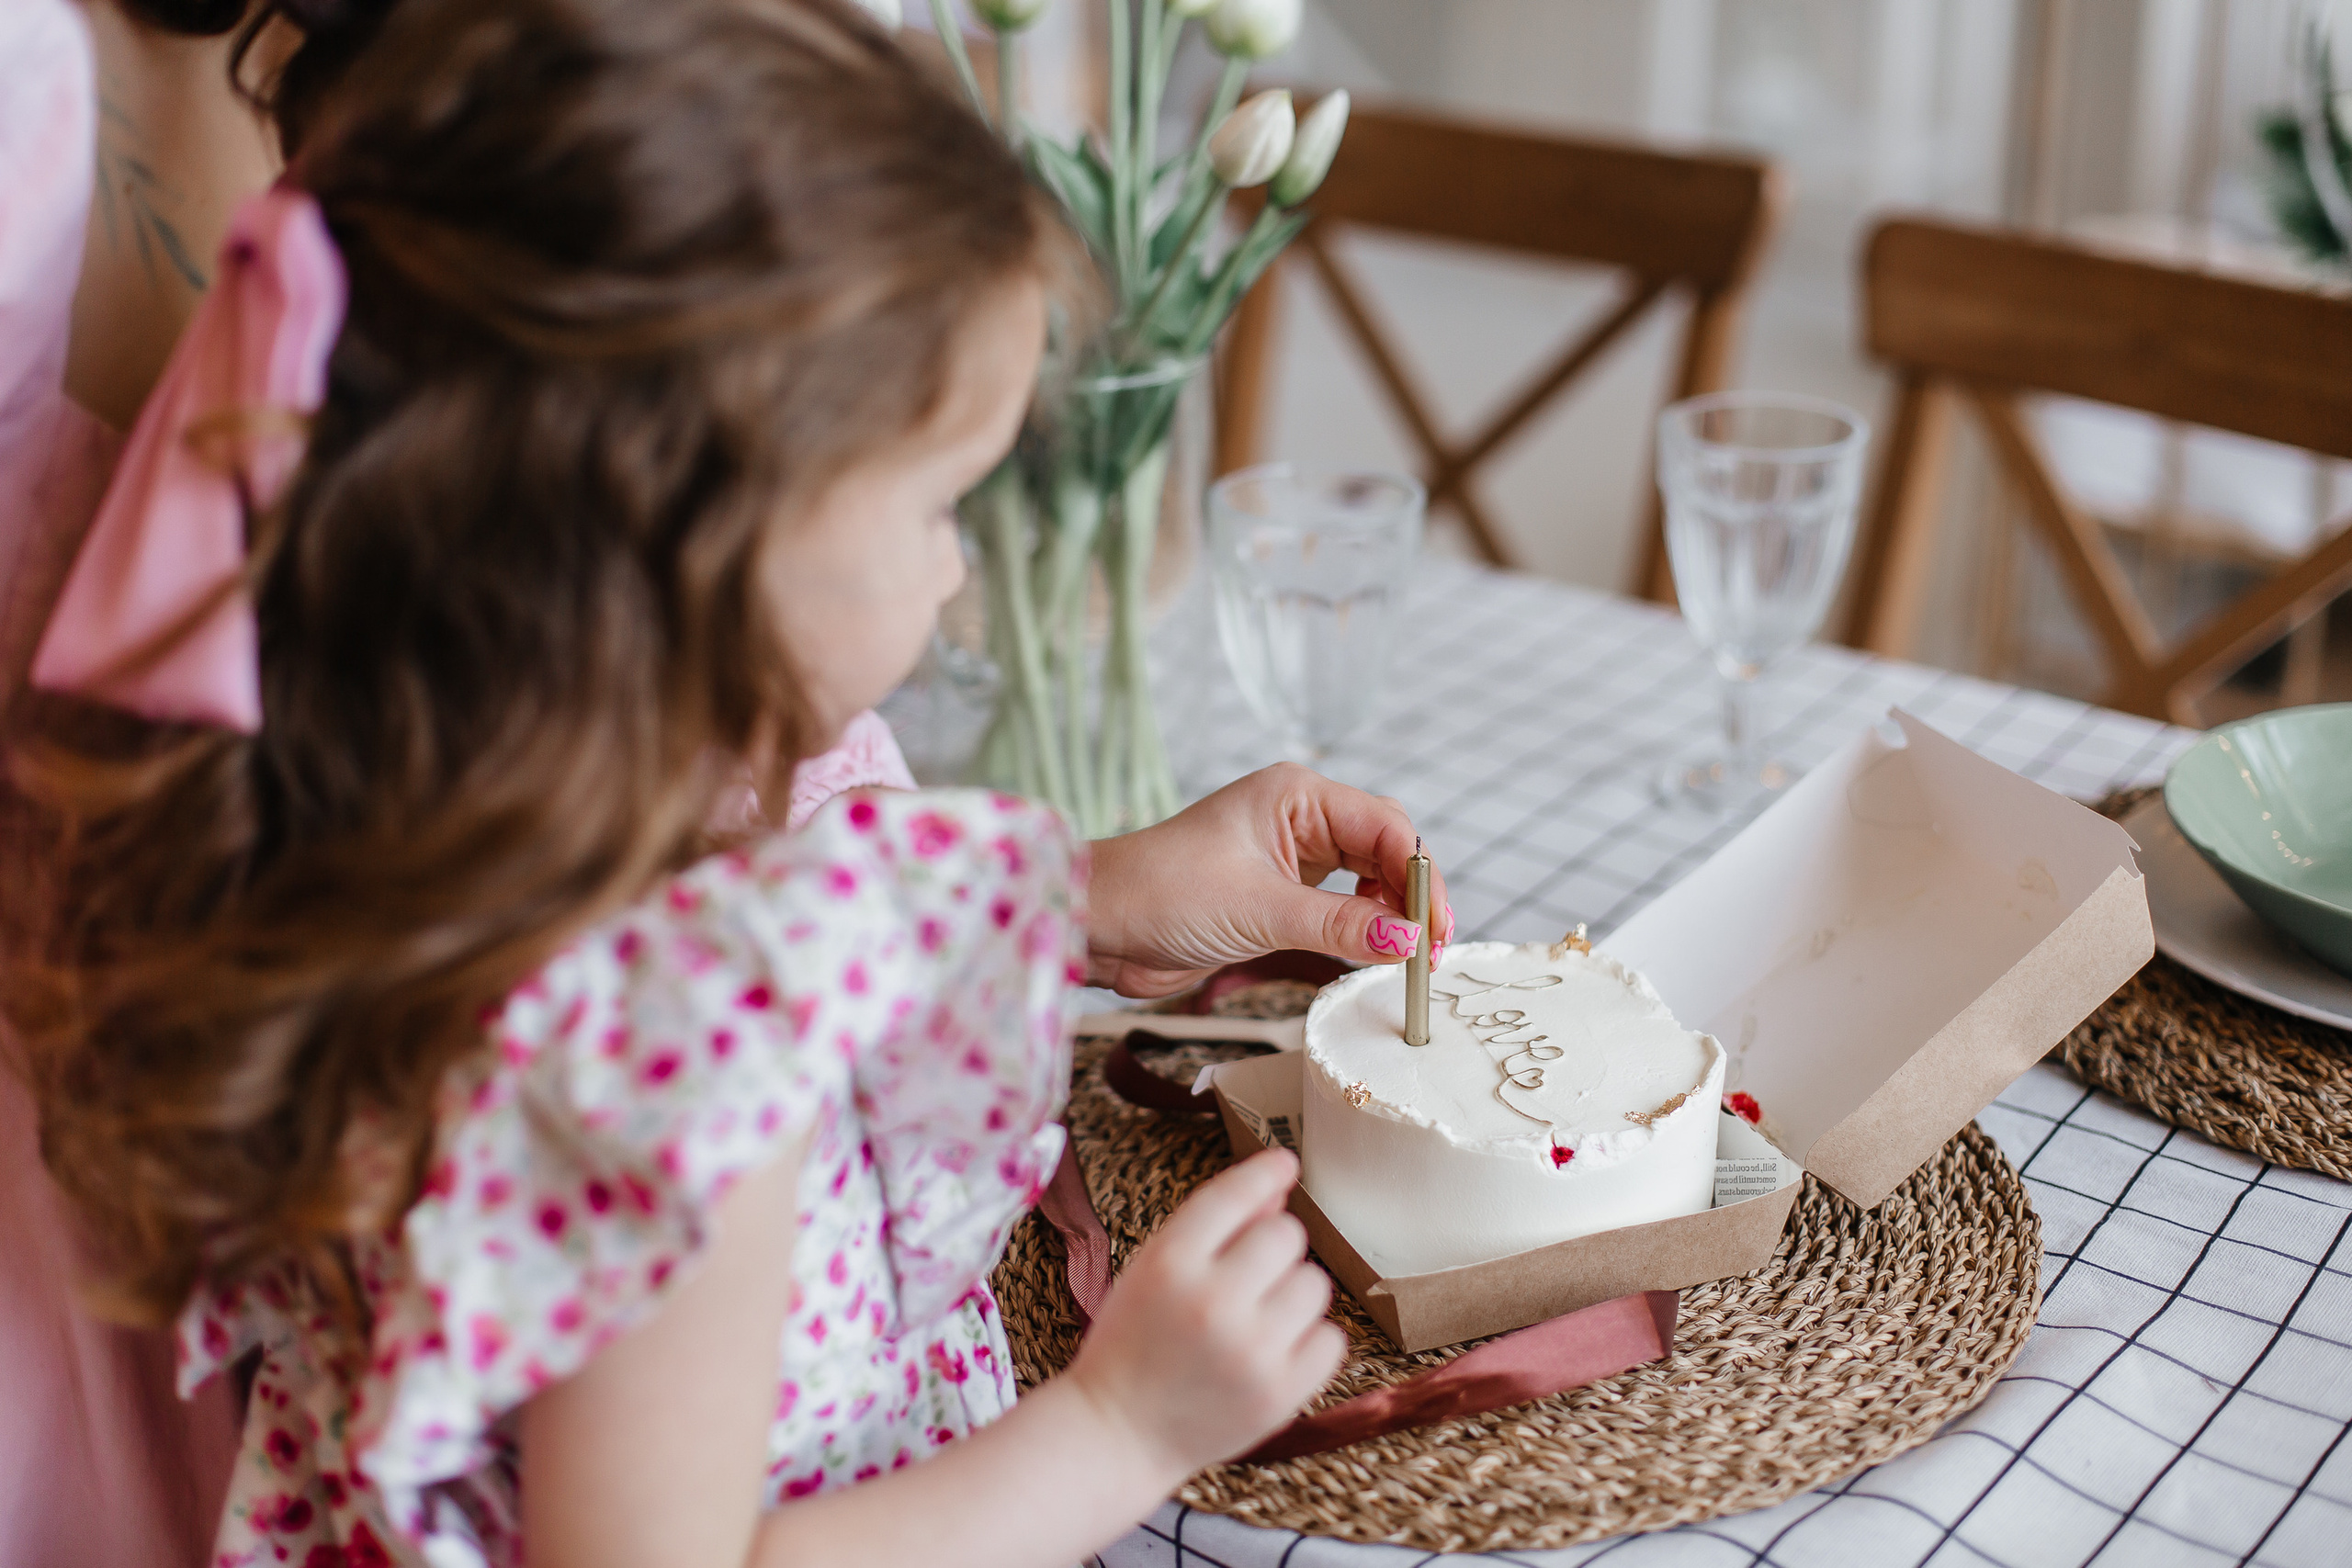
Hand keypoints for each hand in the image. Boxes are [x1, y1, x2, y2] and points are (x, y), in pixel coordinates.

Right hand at [1065, 1150, 1344, 1478]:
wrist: (1118, 1432)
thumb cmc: (1133, 1342)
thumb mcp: (1152, 1269)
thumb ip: (1212, 1226)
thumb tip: (1279, 1182)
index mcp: (1169, 1262)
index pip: (1234, 1196)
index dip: (1265, 1171)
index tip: (1287, 1161)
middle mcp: (1212, 1301)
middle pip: (1286, 1234)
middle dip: (1271, 1248)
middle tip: (1242, 1281)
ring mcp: (1251, 1351)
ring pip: (1316, 1283)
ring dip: (1292, 1294)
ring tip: (1254, 1321)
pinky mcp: (1280, 1393)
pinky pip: (1332, 1338)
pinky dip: (1309, 1341)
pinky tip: (1272, 1352)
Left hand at [1083, 763, 1454, 996]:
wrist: (1098, 924)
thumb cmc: (1160, 893)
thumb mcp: (1259, 910)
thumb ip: (1338, 925)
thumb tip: (1407, 940)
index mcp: (1296, 795)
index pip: (1385, 826)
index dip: (1419, 878)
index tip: (1435, 929)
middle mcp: (1299, 817)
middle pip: (1385, 848)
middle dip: (1413, 897)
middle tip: (1431, 951)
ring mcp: (1290, 855)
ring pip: (1367, 879)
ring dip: (1392, 916)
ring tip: (1408, 957)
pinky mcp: (1278, 894)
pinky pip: (1340, 907)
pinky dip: (1363, 930)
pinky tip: (1374, 952)